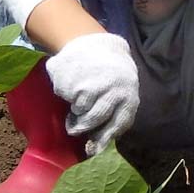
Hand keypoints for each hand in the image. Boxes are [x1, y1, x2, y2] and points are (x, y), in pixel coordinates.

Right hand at [45, 32, 139, 154]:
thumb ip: (113, 116)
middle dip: (82, 127)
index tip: (91, 149)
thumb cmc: (110, 76)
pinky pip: (65, 95)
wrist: (94, 44)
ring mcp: (92, 83)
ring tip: (77, 100)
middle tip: (73, 128)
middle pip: (94, 120)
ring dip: (74, 111)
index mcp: (128, 97)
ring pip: (79, 110)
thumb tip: (95, 149)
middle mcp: (112, 91)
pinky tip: (72, 83)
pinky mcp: (74, 76)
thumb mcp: (120, 94)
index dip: (103, 139)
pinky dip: (65, 93)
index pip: (117, 125)